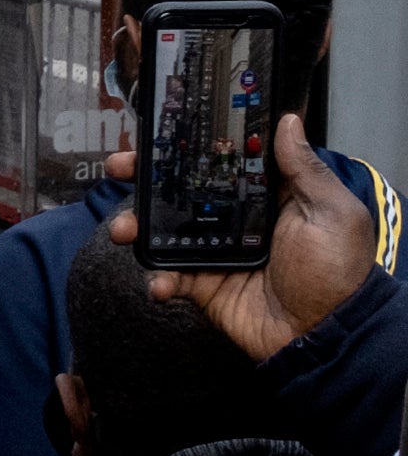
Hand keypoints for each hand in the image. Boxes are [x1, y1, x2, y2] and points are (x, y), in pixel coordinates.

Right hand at [109, 114, 378, 363]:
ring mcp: (214, 253)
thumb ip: (304, 169)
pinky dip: (157, 278)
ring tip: (123, 231)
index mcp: (264, 197)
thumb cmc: (335, 269)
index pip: (218, 162)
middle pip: (179, 191)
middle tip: (120, 169)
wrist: (324, 334)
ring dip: (134, 227)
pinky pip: (169, 275)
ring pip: (162, 231)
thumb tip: (287, 121)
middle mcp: (234, 220)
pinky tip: (159, 281)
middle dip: (143, 179)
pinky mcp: (203, 285)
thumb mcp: (331, 212)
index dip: (185, 147)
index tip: (155, 135)